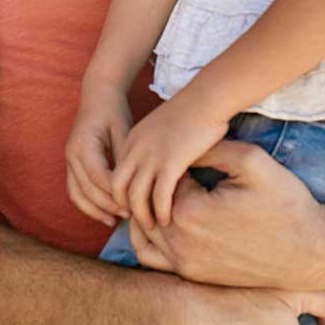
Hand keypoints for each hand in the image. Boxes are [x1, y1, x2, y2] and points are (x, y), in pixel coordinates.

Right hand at [65, 80, 132, 226]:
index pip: (99, 177)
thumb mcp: (124, 131)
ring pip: (77, 195)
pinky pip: (76, 191)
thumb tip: (136, 187)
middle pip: (87, 189)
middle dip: (108, 205)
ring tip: (116, 221)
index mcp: (83, 144)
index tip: (136, 202)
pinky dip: (88, 205)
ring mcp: (68, 161)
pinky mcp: (71, 165)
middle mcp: (71, 154)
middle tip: (131, 215)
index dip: (116, 193)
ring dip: (96, 210)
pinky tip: (106, 214)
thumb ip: (126, 158)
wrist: (98, 97)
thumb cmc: (114, 112)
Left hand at [111, 98, 228, 232]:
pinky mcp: (169, 162)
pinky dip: (161, 211)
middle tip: (140, 221)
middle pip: (118, 187)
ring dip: (143, 216)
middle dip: (126, 208)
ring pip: (135, 196)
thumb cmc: (194, 112)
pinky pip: (158, 196)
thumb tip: (160, 166)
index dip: (123, 194)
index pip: (117, 174)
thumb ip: (157, 146)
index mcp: (133, 140)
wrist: (208, 96)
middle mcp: (136, 148)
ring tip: (155, 227)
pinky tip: (169, 219)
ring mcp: (151, 155)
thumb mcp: (164, 128)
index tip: (137, 207)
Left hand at [130, 140, 324, 291]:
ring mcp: (184, 265)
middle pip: (146, 204)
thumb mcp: (252, 161)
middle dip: (160, 184)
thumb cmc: (285, 203)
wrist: (311, 252)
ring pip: (143, 232)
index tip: (193, 153)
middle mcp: (179, 243)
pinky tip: (176, 220)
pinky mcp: (192, 276)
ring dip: (150, 211)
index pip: (160, 176)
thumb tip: (182, 145)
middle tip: (185, 170)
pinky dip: (153, 237)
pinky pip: (153, 257)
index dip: (175, 160)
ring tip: (176, 193)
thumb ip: (209, 148)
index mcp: (188, 212)